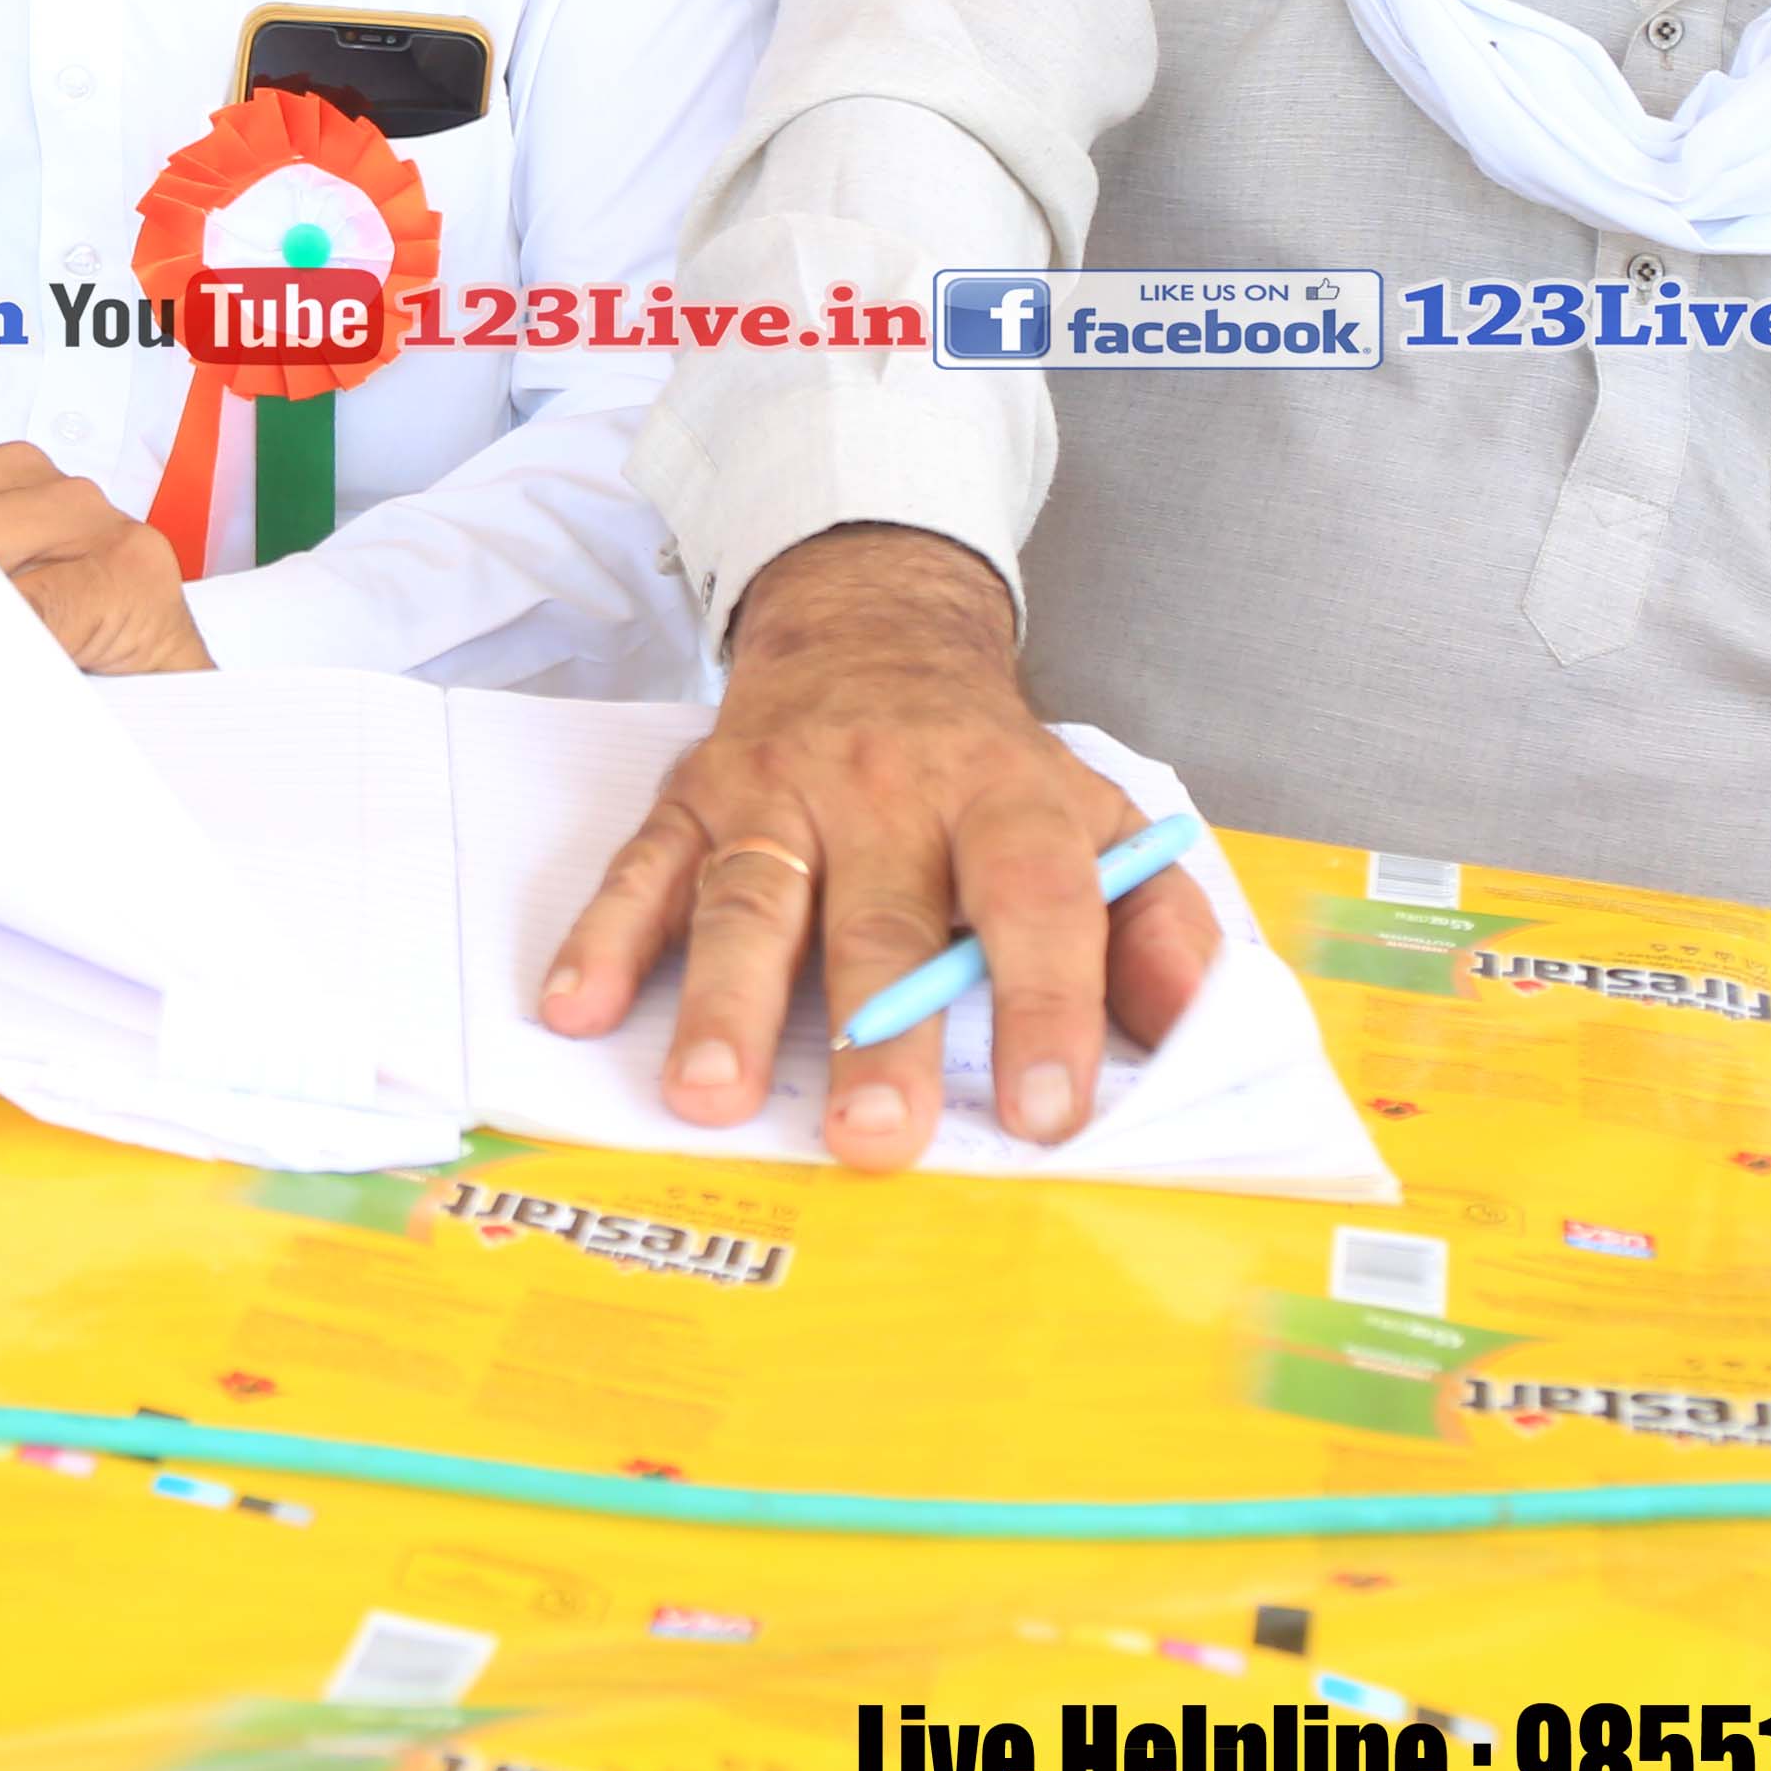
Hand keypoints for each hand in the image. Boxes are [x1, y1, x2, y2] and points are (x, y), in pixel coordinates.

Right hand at [535, 525, 1217, 1170]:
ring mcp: (780, 793)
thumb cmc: (991, 773)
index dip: (1047, 1006)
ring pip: (752, 900)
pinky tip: (578, 1006)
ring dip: (727, 1002)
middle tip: (873, 1138)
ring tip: (708, 1096)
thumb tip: (1192, 1025)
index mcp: (1005, 800)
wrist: (873, 633)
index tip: (1051, 1113)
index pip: (1036, 901)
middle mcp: (889, 792)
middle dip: (878, 1034)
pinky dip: (606, 935)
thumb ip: (1158, 924)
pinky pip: (644, 868)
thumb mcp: (1102, 822)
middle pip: (883, 921)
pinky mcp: (695, 797)